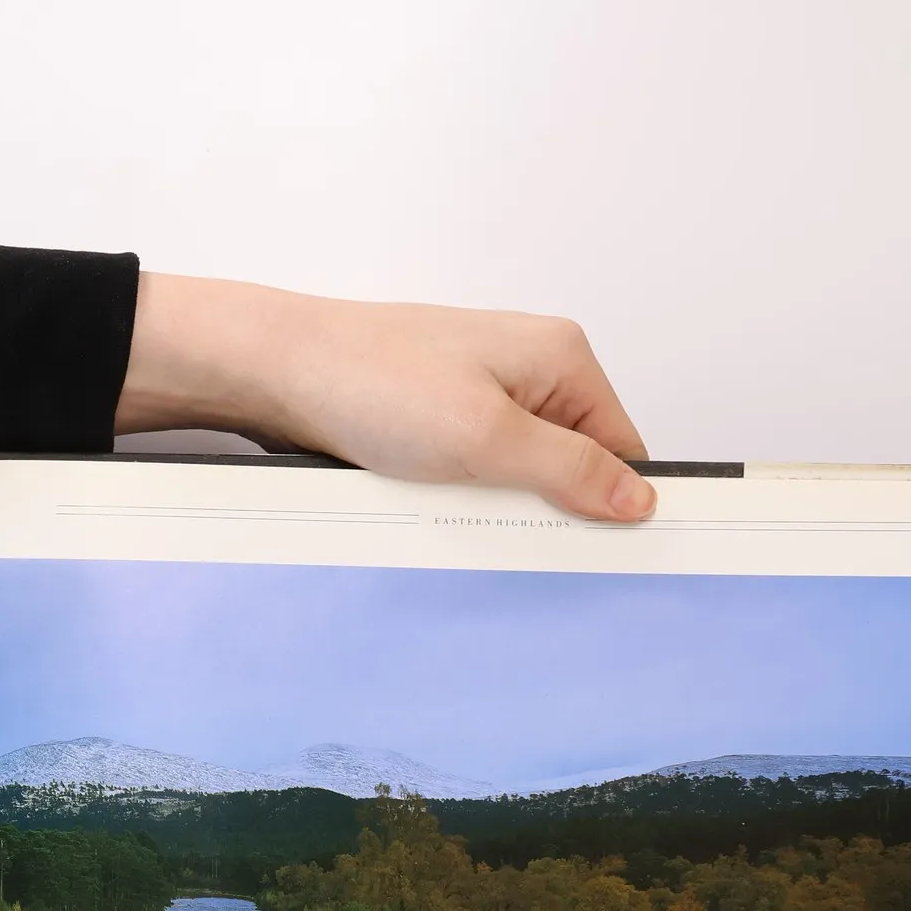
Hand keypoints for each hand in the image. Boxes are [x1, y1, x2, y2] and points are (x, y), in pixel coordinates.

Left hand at [115, 273, 656, 522]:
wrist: (274, 370)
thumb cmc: (370, 381)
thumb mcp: (486, 438)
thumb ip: (568, 470)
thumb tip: (636, 498)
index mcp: (560, 357)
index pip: (620, 446)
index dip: (611, 502)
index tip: (597, 553)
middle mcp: (525, 368)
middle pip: (567, 462)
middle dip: (544, 507)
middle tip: (513, 539)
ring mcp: (475, 391)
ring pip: (511, 473)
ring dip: (490, 505)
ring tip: (456, 515)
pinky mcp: (431, 416)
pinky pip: (464, 470)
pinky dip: (452, 495)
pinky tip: (428, 509)